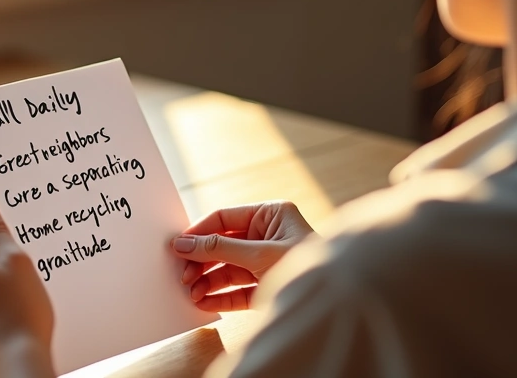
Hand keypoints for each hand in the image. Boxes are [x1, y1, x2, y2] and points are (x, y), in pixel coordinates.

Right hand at [170, 201, 313, 311]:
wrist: (339, 301)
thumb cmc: (308, 266)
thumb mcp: (259, 254)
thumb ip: (219, 249)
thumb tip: (184, 243)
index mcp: (271, 215)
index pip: (225, 218)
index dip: (200, 231)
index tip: (178, 245)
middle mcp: (267, 236)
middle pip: (222, 246)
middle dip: (202, 262)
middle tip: (183, 274)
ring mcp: (265, 262)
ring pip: (227, 270)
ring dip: (207, 282)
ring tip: (192, 292)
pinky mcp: (266, 286)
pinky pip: (236, 290)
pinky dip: (219, 297)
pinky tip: (204, 302)